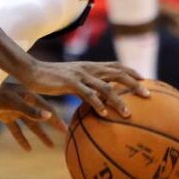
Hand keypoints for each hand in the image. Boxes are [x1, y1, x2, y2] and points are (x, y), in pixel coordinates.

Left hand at [0, 82, 67, 150]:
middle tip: (65, 135)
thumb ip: (30, 111)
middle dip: (52, 126)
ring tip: (50, 146)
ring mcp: (14, 109)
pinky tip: (28, 149)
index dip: (57, 119)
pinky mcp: (5, 115)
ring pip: (30, 124)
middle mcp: (23, 102)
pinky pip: (16, 129)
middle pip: (40, 117)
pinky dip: (21, 138)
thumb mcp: (13, 103)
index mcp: (28, 95)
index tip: (67, 129)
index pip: (46, 109)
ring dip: (40, 135)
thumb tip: (49, 117)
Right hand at [18, 59, 147, 117]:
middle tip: (147, 96)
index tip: (145, 80)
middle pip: (117, 74)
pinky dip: (97, 103)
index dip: (131, 71)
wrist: (31, 71)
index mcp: (90, 66)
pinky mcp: (70, 83)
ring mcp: (80, 75)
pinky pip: (87, 94)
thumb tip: (97, 100)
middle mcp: (88, 68)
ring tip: (128, 113)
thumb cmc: (50, 78)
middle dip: (134, 84)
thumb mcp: (71, 80)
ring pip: (105, 86)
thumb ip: (85, 86)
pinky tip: (104, 113)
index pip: (115, 65)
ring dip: (118, 100)